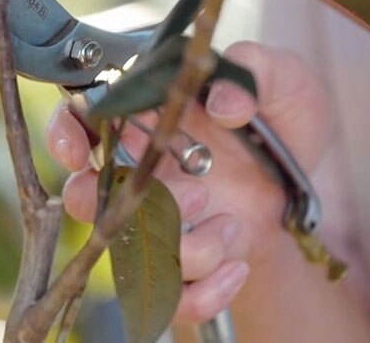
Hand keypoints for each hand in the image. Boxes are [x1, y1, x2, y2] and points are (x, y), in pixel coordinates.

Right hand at [46, 42, 332, 322]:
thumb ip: (256, 72)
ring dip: (185, 249)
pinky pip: (170, 298)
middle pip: (84, 196)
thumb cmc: (279, 122)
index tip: (79, 153)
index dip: (64, 136)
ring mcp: (152, 220)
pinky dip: (204, 292)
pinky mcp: (178, 264)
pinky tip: (238, 266)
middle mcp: (136, 169)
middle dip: (130, 204)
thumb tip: (224, 103)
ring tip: (233, 225)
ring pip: (128, 251)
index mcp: (144, 116)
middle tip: (199, 194)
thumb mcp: (285, 82)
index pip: (76, 119)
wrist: (305, 186)